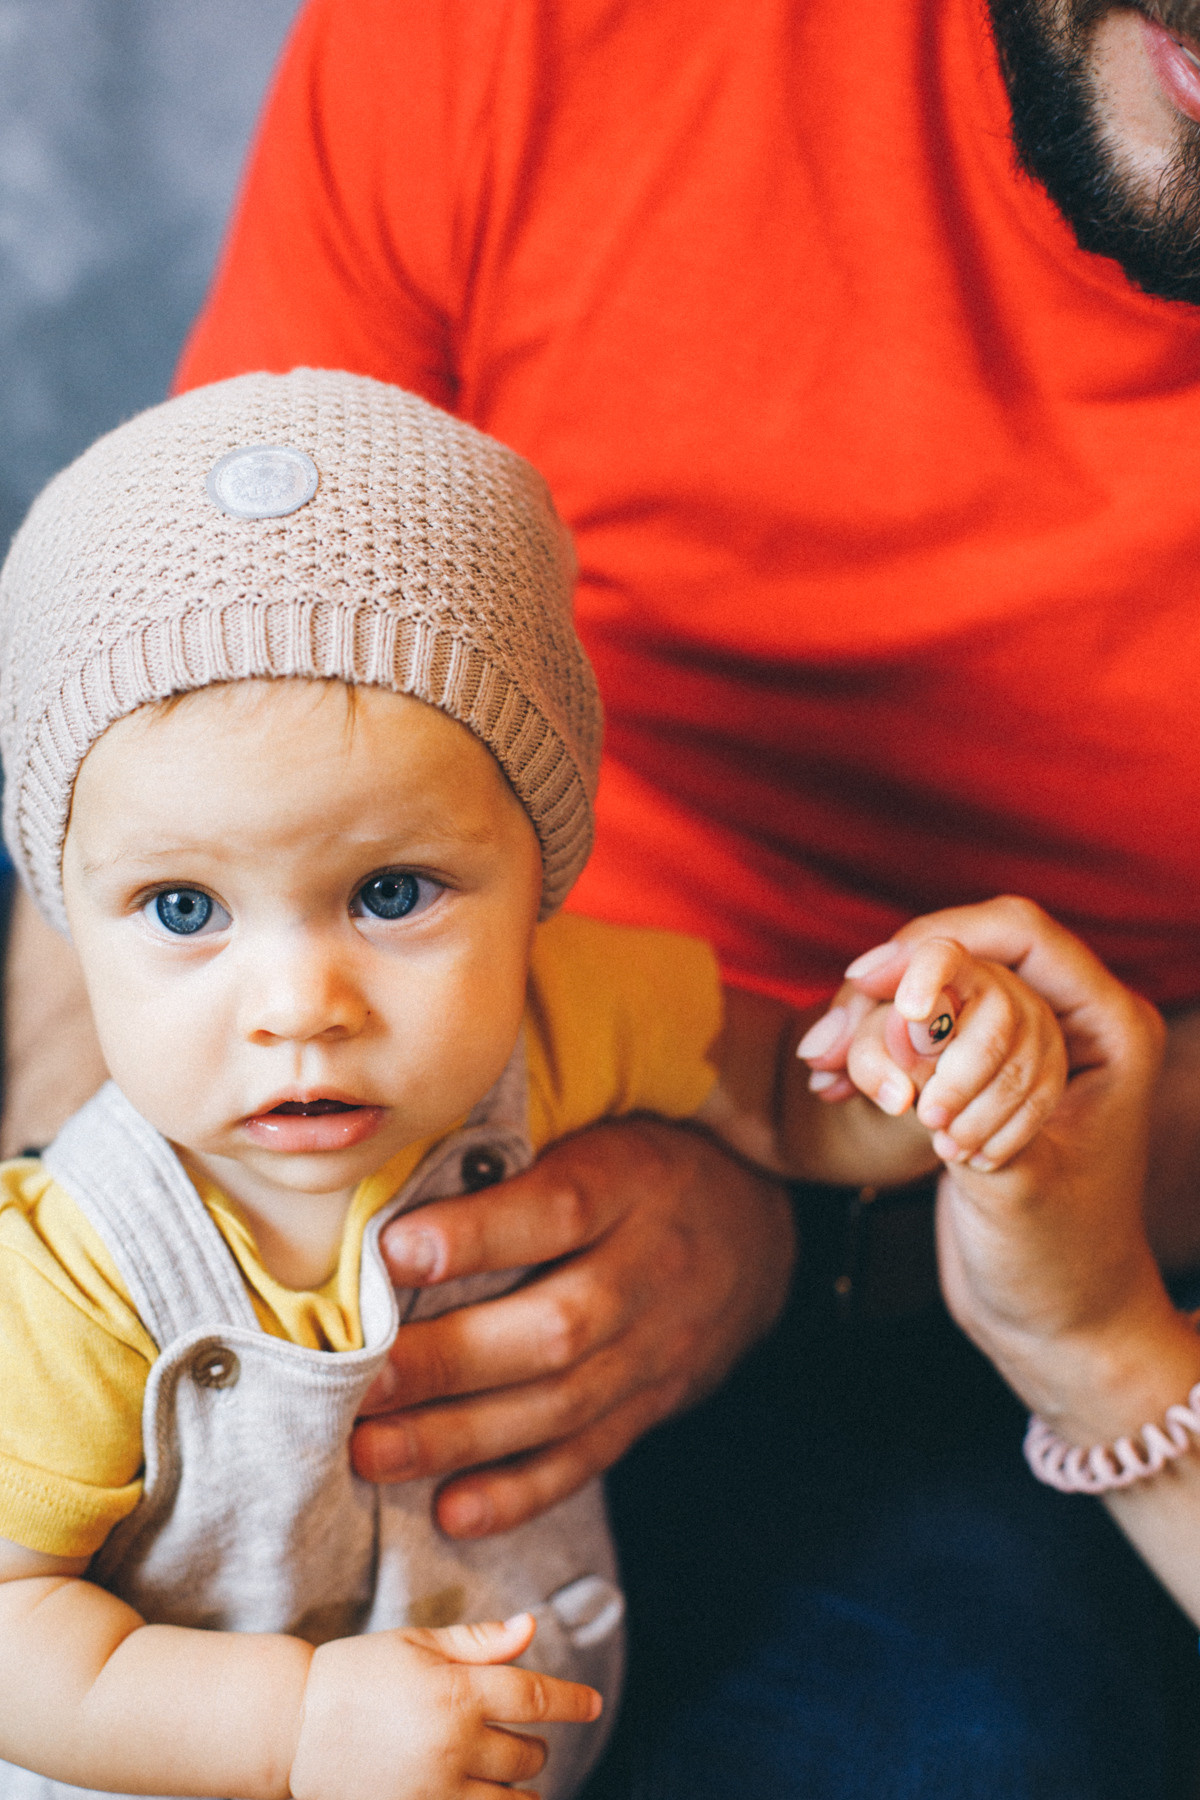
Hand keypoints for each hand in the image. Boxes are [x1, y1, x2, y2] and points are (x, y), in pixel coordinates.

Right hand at [289, 1613, 599, 1799]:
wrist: (292, 1727)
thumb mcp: (418, 1643)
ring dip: (519, 1788)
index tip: (593, 1703)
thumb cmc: (359, 1673)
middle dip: (531, 1744)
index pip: (537, 1698)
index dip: (573, 1700)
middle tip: (513, 1734)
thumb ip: (479, 1641)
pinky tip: (489, 1797)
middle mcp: (453, 1744)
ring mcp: (436, 1791)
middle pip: (529, 1754)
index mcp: (457, 1690)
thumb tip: (530, 1627)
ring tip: (508, 1774)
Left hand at [351, 1118, 794, 1536]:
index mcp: (630, 1183)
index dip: (475, 1235)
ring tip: (369, 1451)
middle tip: (360, 1381)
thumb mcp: (598, 1130)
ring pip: (561, 1405)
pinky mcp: (650, 1406)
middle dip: (449, 1362)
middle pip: (556, 1327)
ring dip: (459, 1437)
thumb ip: (515, 1156)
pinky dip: (519, 1492)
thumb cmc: (640, 1167)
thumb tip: (388, 1175)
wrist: (755, 1232)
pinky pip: (587, 1456)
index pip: (557, 1209)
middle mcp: (650, 1271)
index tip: (389, 1253)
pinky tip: (451, 1511)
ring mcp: (655, 1350)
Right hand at [843, 901, 1197, 1441]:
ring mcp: (1025, 1045)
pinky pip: (921, 1033)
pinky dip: (874, 1051)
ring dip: (870, 1023)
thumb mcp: (1016, 1185)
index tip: (871, 979)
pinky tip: (829, 1081)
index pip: (1021, 933)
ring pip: (935, 993)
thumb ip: (967, 1098)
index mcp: (1110, 1029)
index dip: (941, 942)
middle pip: (967, 955)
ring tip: (821, 1067)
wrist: (1054, 1323)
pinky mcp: (984, 1074)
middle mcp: (1072, 1021)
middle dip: (890, 990)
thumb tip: (910, 1025)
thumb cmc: (1060, 1266)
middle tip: (826, 1042)